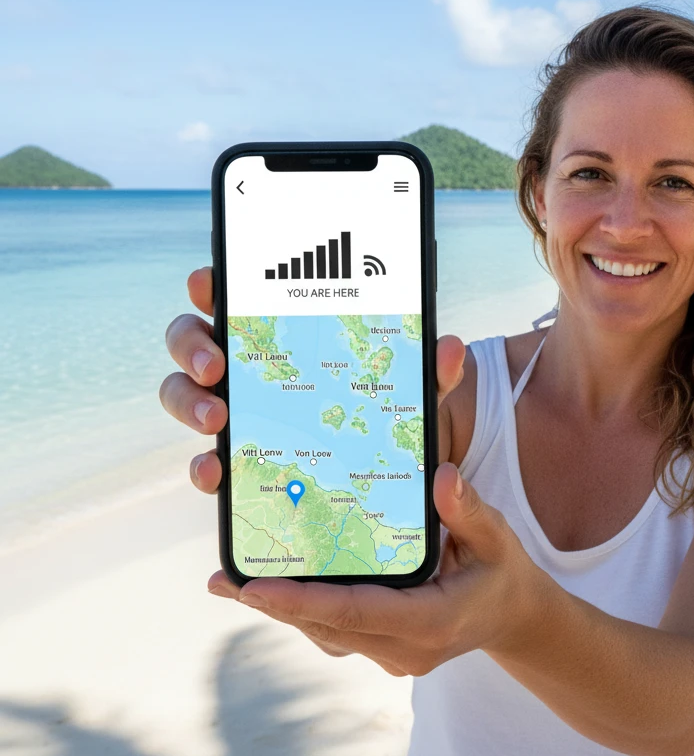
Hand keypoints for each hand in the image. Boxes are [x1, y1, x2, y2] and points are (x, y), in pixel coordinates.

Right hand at [158, 266, 465, 494]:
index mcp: (280, 328)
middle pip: (191, 337)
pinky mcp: (234, 458)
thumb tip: (448, 347)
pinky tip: (215, 472)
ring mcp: (232, 408)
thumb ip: (430, 369)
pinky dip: (202, 465)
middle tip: (218, 365)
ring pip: (182, 393)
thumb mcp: (413, 388)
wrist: (382, 471)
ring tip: (218, 419)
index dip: (211, 283)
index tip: (209, 283)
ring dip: (188, 401)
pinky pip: (204, 459)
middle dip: (193, 344)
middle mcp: (244, 362)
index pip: (233, 293)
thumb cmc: (389, 405)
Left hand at [207, 462, 542, 675]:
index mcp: (431, 622)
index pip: (356, 613)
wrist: (513, 617)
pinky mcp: (382, 646)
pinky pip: (334, 631)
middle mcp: (403, 648)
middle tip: (224, 580)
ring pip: (325, 633)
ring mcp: (391, 654)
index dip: (302, 602)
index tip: (255, 588)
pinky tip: (268, 588)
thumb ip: (469, 511)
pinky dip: (301, 611)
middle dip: (274, 605)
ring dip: (280, 610)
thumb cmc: (503, 573)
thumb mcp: (497, 539)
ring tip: (230, 582)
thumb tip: (440, 475)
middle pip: (328, 627)